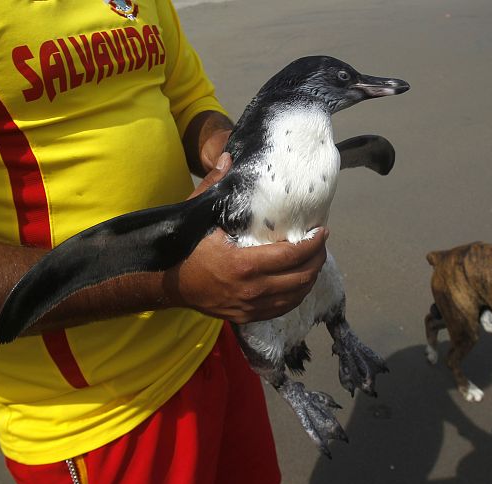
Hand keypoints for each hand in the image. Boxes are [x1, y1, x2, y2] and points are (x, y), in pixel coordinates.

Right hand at [169, 153, 328, 322]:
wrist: (169, 284)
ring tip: (314, 261)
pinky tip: (300, 282)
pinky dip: (297, 294)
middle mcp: (252, 288)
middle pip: (302, 277)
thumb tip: (229, 158)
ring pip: (296, 295)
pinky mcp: (248, 316)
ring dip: (311, 277)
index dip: (314, 244)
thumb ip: (215, 185)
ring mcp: (251, 306)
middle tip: (321, 244)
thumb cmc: (185, 248)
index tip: (322, 231)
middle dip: (318, 259)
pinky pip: (283, 308)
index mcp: (244, 264)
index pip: (292, 255)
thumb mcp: (196, 214)